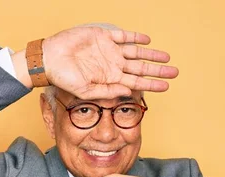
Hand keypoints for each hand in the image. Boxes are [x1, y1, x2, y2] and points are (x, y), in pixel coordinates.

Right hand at [41, 26, 178, 98]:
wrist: (49, 59)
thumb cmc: (64, 78)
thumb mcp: (86, 91)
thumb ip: (107, 91)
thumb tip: (128, 92)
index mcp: (110, 79)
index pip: (136, 83)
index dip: (152, 85)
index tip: (167, 86)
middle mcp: (112, 65)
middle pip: (141, 68)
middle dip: (158, 70)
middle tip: (175, 72)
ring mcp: (109, 50)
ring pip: (136, 52)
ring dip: (151, 54)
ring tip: (166, 57)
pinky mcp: (103, 36)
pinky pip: (123, 36)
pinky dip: (135, 37)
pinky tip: (146, 39)